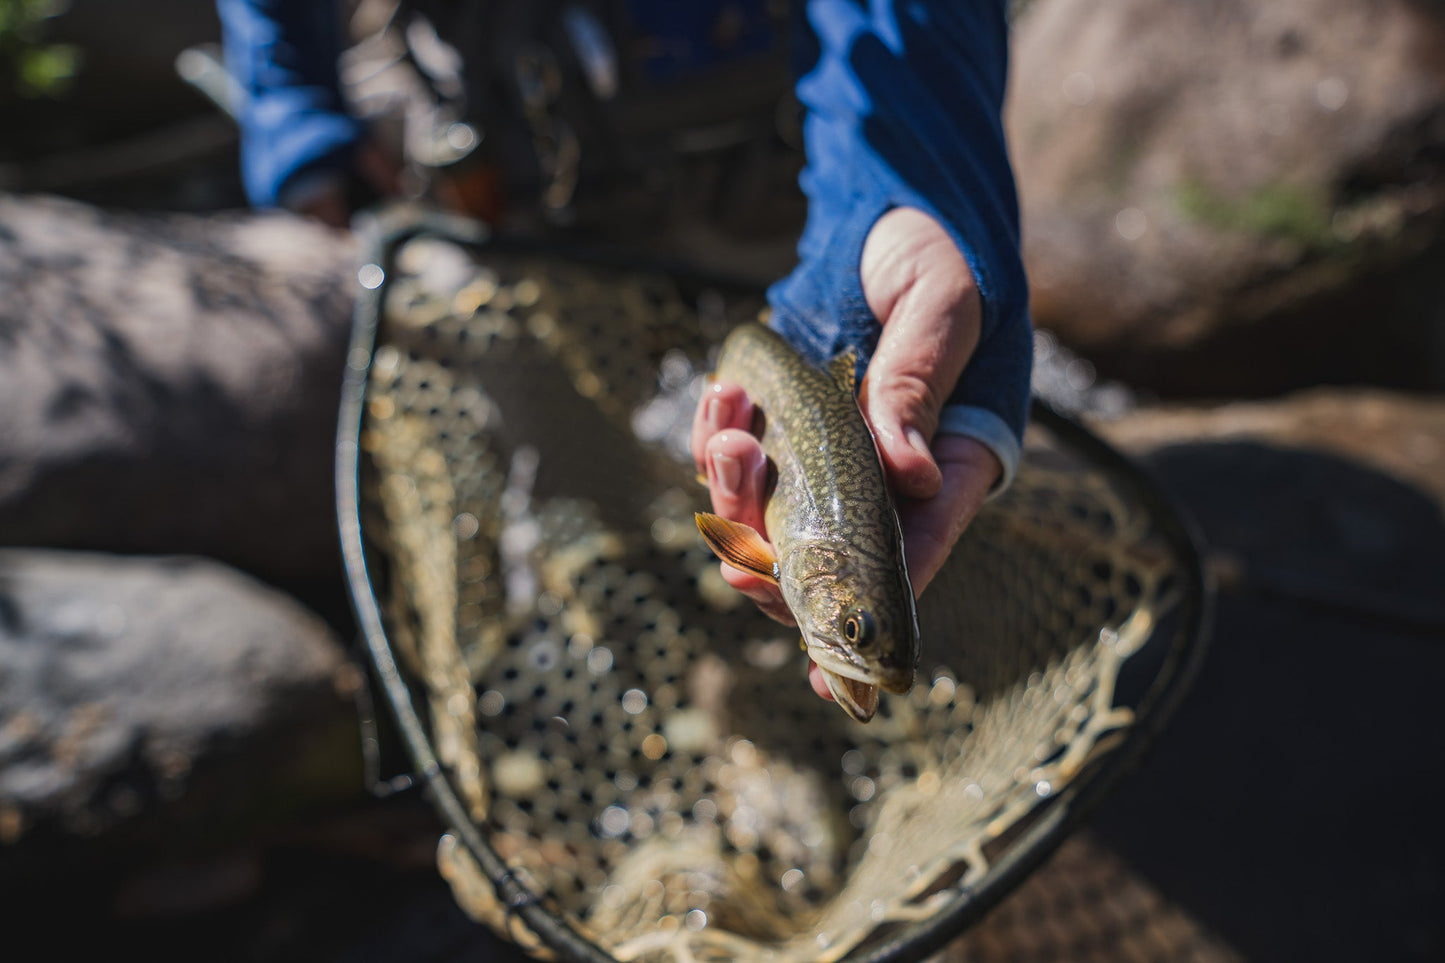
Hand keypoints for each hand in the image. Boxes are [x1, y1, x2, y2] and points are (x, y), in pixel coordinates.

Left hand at [691, 208, 1002, 697]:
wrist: (893, 215)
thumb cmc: (941, 256)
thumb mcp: (941, 306)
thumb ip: (918, 385)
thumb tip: (905, 474)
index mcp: (948, 468)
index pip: (909, 559)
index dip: (865, 617)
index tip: (823, 665)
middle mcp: (884, 478)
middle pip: (823, 557)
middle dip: (773, 561)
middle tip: (741, 546)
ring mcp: (826, 455)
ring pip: (767, 516)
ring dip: (734, 495)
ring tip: (733, 430)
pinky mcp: (781, 424)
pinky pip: (737, 462)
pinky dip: (717, 441)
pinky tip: (725, 395)